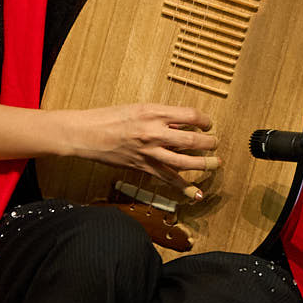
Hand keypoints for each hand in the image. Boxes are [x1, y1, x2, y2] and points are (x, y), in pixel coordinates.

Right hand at [61, 104, 219, 199]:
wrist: (87, 134)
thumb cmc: (110, 117)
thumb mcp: (138, 108)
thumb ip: (161, 116)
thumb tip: (182, 122)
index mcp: (153, 112)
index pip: (190, 116)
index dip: (204, 120)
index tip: (208, 123)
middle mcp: (154, 132)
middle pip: (192, 140)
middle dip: (209, 143)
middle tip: (215, 144)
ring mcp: (149, 152)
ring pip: (184, 162)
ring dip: (203, 164)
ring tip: (215, 164)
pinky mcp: (143, 167)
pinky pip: (168, 179)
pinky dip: (184, 188)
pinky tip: (197, 194)